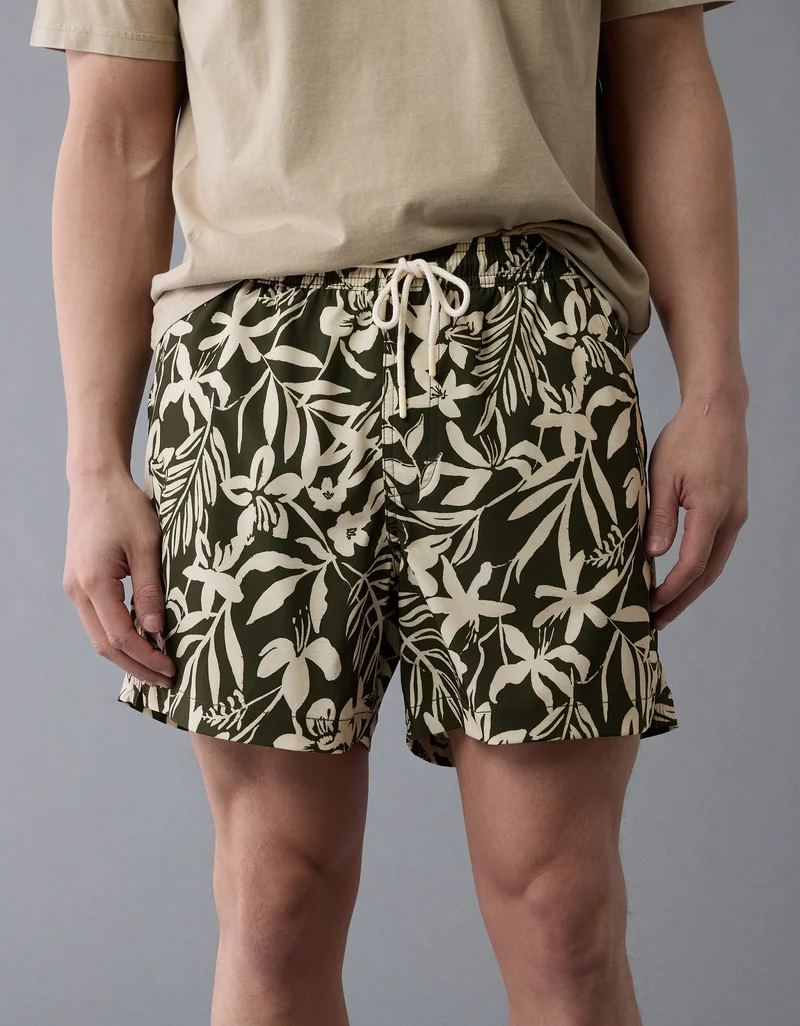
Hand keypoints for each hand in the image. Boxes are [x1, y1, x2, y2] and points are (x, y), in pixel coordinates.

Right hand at [63, 468, 175, 685]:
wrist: (96, 481)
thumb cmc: (124, 507)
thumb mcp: (147, 546)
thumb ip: (150, 589)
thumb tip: (156, 629)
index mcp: (94, 584)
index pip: (120, 636)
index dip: (146, 658)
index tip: (171, 670)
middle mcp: (78, 591)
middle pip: (105, 645)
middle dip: (136, 667)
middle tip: (165, 682)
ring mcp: (76, 587)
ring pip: (100, 635)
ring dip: (127, 655)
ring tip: (156, 670)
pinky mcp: (81, 582)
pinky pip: (99, 619)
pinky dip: (120, 636)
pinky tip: (142, 642)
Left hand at [645, 393, 748, 630]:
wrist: (717, 409)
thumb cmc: (686, 437)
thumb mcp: (662, 474)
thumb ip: (660, 516)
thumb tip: (655, 555)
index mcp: (713, 511)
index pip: (693, 564)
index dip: (672, 589)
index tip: (650, 606)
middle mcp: (731, 517)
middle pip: (708, 573)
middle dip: (682, 600)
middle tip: (656, 623)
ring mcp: (736, 514)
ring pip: (715, 562)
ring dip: (691, 587)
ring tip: (665, 607)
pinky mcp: (733, 508)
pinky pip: (716, 547)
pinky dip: (698, 567)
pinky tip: (679, 576)